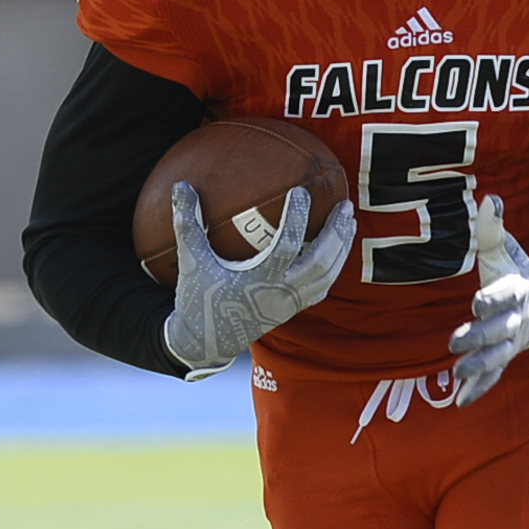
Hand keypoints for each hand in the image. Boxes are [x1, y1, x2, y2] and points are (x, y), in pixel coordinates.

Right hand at [163, 180, 354, 378]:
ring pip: (327, 276)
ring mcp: (290, 304)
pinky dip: (334, 266)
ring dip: (342, 248)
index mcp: (258, 281)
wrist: (207, 342)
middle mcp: (280, 294)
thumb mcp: (190, 261)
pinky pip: (322, 287)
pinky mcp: (293, 310)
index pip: (287, 246)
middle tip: (345, 205)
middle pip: (320, 262)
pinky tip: (337, 249)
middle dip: (336, 233)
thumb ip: (187, 223)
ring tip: (348, 221)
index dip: (296, 218)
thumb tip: (180, 185)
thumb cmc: (197, 300)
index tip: (301, 191)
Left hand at [448, 194, 528, 406]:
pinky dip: (479, 389)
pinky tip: (461, 401)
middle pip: (499, 332)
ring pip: (497, 358)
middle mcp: (516, 320)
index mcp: (516, 290)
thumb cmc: (516, 272)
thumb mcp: (505, 249)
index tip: (477, 303)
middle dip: (479, 339)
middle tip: (456, 344)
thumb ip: (492, 228)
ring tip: (458, 375)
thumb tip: (488, 198)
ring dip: (478, 367)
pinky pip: (494, 376)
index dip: (492, 300)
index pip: (504, 296)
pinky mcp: (506, 357)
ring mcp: (512, 342)